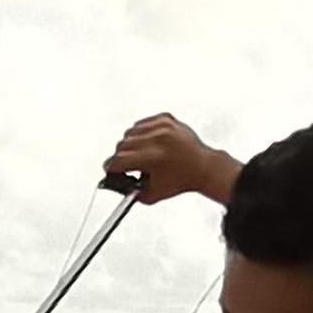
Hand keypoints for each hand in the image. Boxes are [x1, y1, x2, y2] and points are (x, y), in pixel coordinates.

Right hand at [105, 113, 235, 205]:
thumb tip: (113, 182)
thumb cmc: (182, 180)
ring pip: (129, 132)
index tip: (110, 170)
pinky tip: (148, 143)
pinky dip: (141, 133)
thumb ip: (131, 190)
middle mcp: (159, 139)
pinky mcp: (166, 119)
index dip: (111, 167)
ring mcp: (163, 126)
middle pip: (122, 145)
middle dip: (121, 157)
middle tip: (126, 165)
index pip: (120, 159)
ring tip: (140, 154)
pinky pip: (141, 123)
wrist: (203, 167)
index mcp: (155, 157)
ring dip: (130, 144)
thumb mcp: (153, 194)